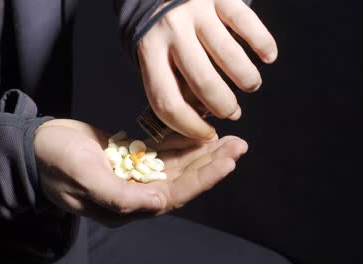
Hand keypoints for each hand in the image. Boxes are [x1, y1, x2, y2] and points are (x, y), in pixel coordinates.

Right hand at [34, 119, 247, 226]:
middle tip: (238, 145)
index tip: (228, 159)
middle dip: (210, 164)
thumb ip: (120, 195)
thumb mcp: (84, 178)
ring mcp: (132, 174)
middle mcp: (134, 193)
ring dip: (199, 152)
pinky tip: (196, 132)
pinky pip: (159, 151)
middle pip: (181, 180)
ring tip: (225, 137)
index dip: (203, 178)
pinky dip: (178, 142)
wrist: (36, 146)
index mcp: (126, 205)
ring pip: (174, 165)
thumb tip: (160, 203)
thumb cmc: (55, 163)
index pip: (174, 195)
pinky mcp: (129, 156)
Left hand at [138, 0, 276, 138]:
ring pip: (230, 57)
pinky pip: (248, 24)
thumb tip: (199, 118)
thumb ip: (169, 83)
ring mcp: (196, 11)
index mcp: (148, 52)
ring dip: (247, 80)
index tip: (207, 133)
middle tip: (232, 112)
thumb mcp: (151, 57)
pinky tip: (268, 57)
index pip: (167, 102)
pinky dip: (263, 45)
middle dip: (224, 107)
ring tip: (251, 86)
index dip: (189, 126)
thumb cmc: (159, 32)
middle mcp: (171, 31)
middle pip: (204, 83)